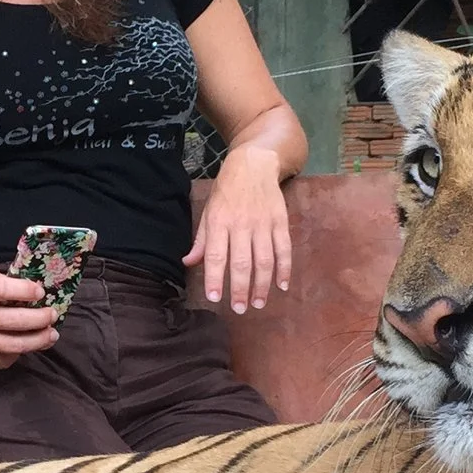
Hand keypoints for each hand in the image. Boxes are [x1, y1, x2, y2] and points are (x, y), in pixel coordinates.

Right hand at [0, 267, 59, 370]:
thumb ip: (3, 282)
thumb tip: (35, 292)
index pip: (3, 290)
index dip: (26, 291)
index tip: (40, 293)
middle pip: (15, 321)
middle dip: (40, 319)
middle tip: (52, 316)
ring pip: (14, 345)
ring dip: (38, 341)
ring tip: (50, 335)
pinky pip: (4, 360)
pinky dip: (18, 353)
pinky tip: (24, 345)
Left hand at [184, 143, 292, 313]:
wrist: (254, 163)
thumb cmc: (226, 190)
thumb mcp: (208, 210)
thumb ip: (201, 240)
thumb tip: (188, 263)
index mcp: (219, 222)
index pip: (216, 255)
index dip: (215, 278)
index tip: (214, 299)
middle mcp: (241, 224)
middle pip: (242, 262)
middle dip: (241, 288)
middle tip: (240, 309)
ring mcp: (263, 223)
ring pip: (265, 259)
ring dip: (262, 284)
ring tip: (258, 303)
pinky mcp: (280, 221)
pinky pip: (284, 249)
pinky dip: (285, 269)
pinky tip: (282, 285)